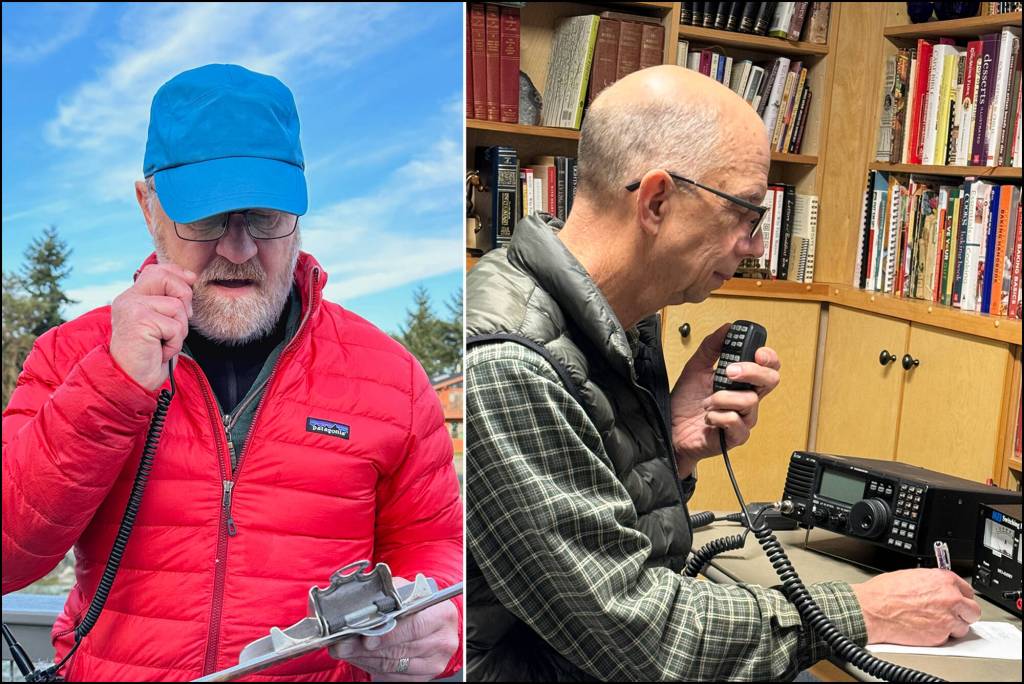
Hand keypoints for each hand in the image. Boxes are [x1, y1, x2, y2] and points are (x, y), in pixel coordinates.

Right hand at [109, 263, 194, 390]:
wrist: (132, 380)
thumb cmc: (150, 354)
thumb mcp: (160, 322)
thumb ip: (168, 300)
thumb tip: (190, 278)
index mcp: (132, 297)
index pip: (155, 271)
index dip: (177, 273)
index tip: (191, 280)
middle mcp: (128, 299)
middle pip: (167, 278)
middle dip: (184, 298)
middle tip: (176, 324)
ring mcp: (132, 308)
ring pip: (177, 307)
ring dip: (179, 330)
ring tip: (163, 343)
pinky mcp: (139, 321)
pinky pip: (175, 327)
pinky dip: (174, 343)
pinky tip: (160, 351)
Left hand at [328, 577, 458, 680]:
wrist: (431, 621)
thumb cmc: (417, 604)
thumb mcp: (407, 591)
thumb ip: (388, 596)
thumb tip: (361, 606)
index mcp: (442, 615)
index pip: (414, 627)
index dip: (388, 634)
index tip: (365, 637)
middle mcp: (443, 641)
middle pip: (400, 649)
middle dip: (366, 648)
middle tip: (343, 644)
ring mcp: (434, 662)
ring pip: (392, 665)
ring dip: (364, 658)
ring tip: (345, 649)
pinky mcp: (423, 677)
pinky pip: (392, 675)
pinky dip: (372, 667)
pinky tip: (359, 657)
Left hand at [669, 323, 780, 477]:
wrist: (671, 430)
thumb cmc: (686, 403)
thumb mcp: (695, 368)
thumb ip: (712, 347)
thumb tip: (727, 327)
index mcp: (742, 382)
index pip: (768, 366)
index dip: (769, 357)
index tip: (756, 352)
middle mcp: (747, 398)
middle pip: (771, 380)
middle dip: (752, 372)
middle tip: (729, 372)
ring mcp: (744, 418)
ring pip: (749, 401)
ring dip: (721, 398)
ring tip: (706, 402)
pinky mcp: (736, 436)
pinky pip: (734, 421)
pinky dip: (716, 416)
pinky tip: (708, 418)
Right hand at [852, 568, 980, 644]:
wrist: (872, 610)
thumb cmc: (883, 593)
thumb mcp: (911, 576)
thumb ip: (932, 583)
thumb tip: (938, 589)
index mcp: (943, 580)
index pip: (967, 590)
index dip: (961, 597)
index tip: (958, 601)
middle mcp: (950, 598)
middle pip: (973, 610)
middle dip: (963, 614)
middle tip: (951, 615)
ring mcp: (947, 618)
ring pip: (963, 627)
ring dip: (952, 627)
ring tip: (934, 623)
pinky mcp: (940, 636)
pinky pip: (948, 639)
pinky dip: (939, 637)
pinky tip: (925, 630)